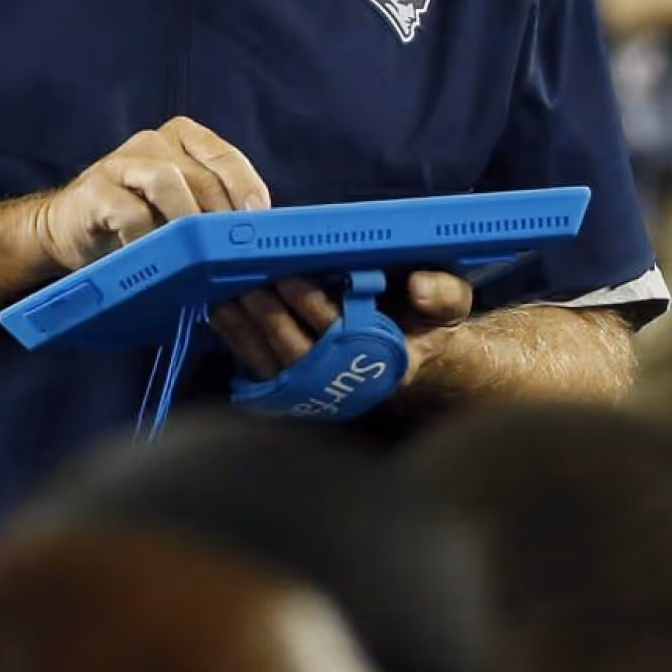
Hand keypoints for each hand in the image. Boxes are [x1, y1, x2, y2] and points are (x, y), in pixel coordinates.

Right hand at [34, 116, 269, 271]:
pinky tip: (154, 258)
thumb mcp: (179, 207)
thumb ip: (211, 207)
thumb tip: (256, 235)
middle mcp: (154, 141)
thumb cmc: (135, 218)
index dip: (246, 188)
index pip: (225, 156)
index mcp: (183, 138)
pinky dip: (148, 238)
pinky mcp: (96, 189)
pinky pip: (131, 212)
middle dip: (220, 218)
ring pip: (168, 183)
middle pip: (201, 176)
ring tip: (195, 255)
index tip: (259, 219)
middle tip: (229, 253)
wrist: (68, 226)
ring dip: (186, 222)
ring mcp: (122, 162)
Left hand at [211, 270, 472, 385]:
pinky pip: (258, 373)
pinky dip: (238, 343)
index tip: (290, 277)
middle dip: (271, 317)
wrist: (416, 357)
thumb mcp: (449, 304)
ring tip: (227, 296)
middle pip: (300, 353)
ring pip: (273, 367)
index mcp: (388, 362)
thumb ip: (442, 294)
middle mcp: (349, 385)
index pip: (344, 336)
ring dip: (247, 332)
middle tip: (248, 282)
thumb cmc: (426, 322)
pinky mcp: (294, 392)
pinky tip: (222, 315)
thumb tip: (419, 287)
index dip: (314, 307)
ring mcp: (318, 393)